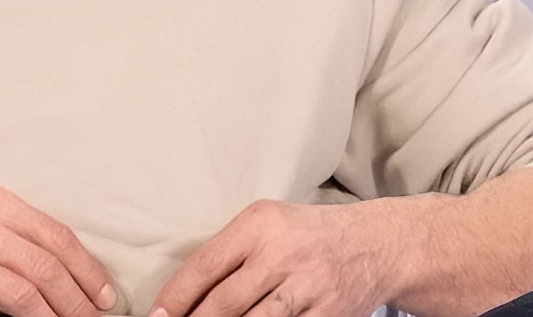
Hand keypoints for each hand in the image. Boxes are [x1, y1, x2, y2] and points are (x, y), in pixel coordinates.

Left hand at [148, 200, 394, 316]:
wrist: (375, 245)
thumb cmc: (307, 235)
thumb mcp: (268, 224)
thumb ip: (232, 251)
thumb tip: (186, 293)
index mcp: (259, 224)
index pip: (206, 264)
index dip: (176, 295)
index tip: (157, 314)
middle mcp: (282, 253)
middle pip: (225, 302)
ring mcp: (306, 287)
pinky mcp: (326, 314)